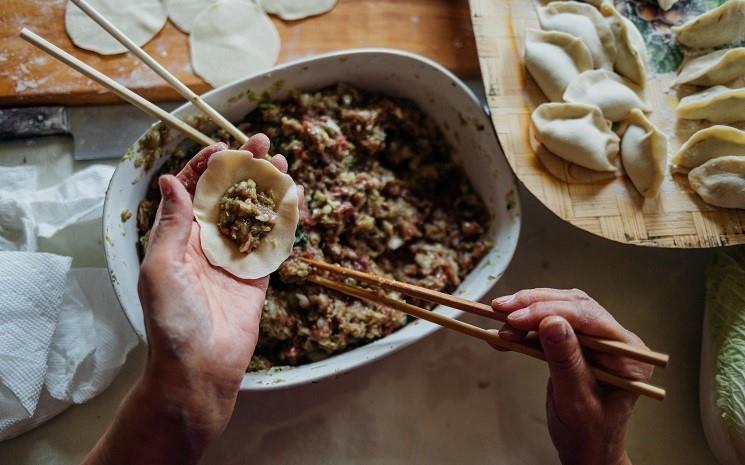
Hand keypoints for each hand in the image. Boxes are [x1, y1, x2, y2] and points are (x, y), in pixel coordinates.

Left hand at [82, 134, 293, 464]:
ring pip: (253, 214)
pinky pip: (273, 242)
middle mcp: (206, 244)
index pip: (193, 191)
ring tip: (283, 163)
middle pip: (228, 197)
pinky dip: (284, 220)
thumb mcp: (161, 266)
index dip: (206, 166)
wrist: (199, 368)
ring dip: (267, 188)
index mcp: (178, 238)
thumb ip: (173, 224)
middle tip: (263, 144)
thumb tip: (172, 180)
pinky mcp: (257, 277)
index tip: (224, 146)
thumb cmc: (171, 320)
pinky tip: (295, 200)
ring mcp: (234, 259)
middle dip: (244, 169)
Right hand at [491, 289, 652, 464]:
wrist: (585, 448)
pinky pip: (548, 326)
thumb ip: (566, 360)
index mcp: (628, 354)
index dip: (551, 311)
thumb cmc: (589, 433)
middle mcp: (615, 340)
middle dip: (534, 306)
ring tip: (500, 323)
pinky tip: (505, 334)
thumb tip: (552, 323)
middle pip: (573, 306)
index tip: (518, 318)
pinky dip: (525, 328)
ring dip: (526, 313)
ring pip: (558, 310)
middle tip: (502, 310)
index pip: (590, 318)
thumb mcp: (576, 400)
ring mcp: (595, 340)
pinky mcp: (576, 342)